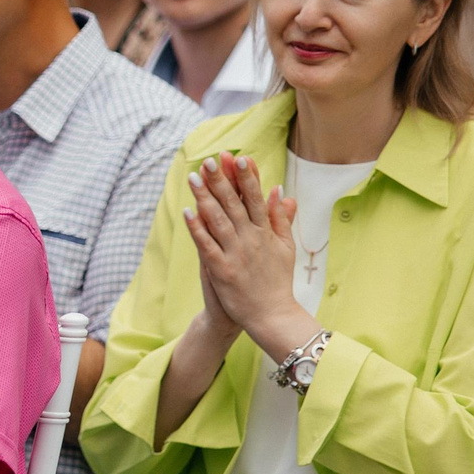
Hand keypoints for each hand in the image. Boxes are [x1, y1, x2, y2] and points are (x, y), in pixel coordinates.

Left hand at [183, 154, 310, 358]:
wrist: (272, 315)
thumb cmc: (277, 281)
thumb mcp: (285, 247)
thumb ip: (282, 219)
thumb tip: (281, 192)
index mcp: (266, 233)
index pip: (256, 199)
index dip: (246, 178)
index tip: (239, 158)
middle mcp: (252, 239)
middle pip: (235, 204)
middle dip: (222, 180)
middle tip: (210, 160)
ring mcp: (236, 253)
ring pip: (218, 219)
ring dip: (205, 197)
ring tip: (194, 177)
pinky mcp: (222, 269)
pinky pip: (207, 244)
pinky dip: (197, 228)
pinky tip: (188, 211)